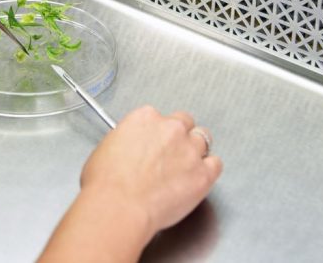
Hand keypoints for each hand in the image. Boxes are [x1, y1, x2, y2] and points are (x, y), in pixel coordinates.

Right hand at [38, 106, 221, 262]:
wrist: (119, 206)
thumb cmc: (106, 184)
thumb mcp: (106, 149)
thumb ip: (126, 141)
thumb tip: (128, 150)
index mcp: (144, 118)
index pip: (158, 116)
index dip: (156, 131)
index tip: (153, 142)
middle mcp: (170, 129)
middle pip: (185, 122)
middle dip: (179, 136)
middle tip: (171, 153)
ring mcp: (189, 150)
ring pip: (203, 140)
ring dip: (196, 150)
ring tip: (185, 166)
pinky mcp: (203, 174)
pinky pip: (216, 164)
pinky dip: (210, 169)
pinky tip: (200, 176)